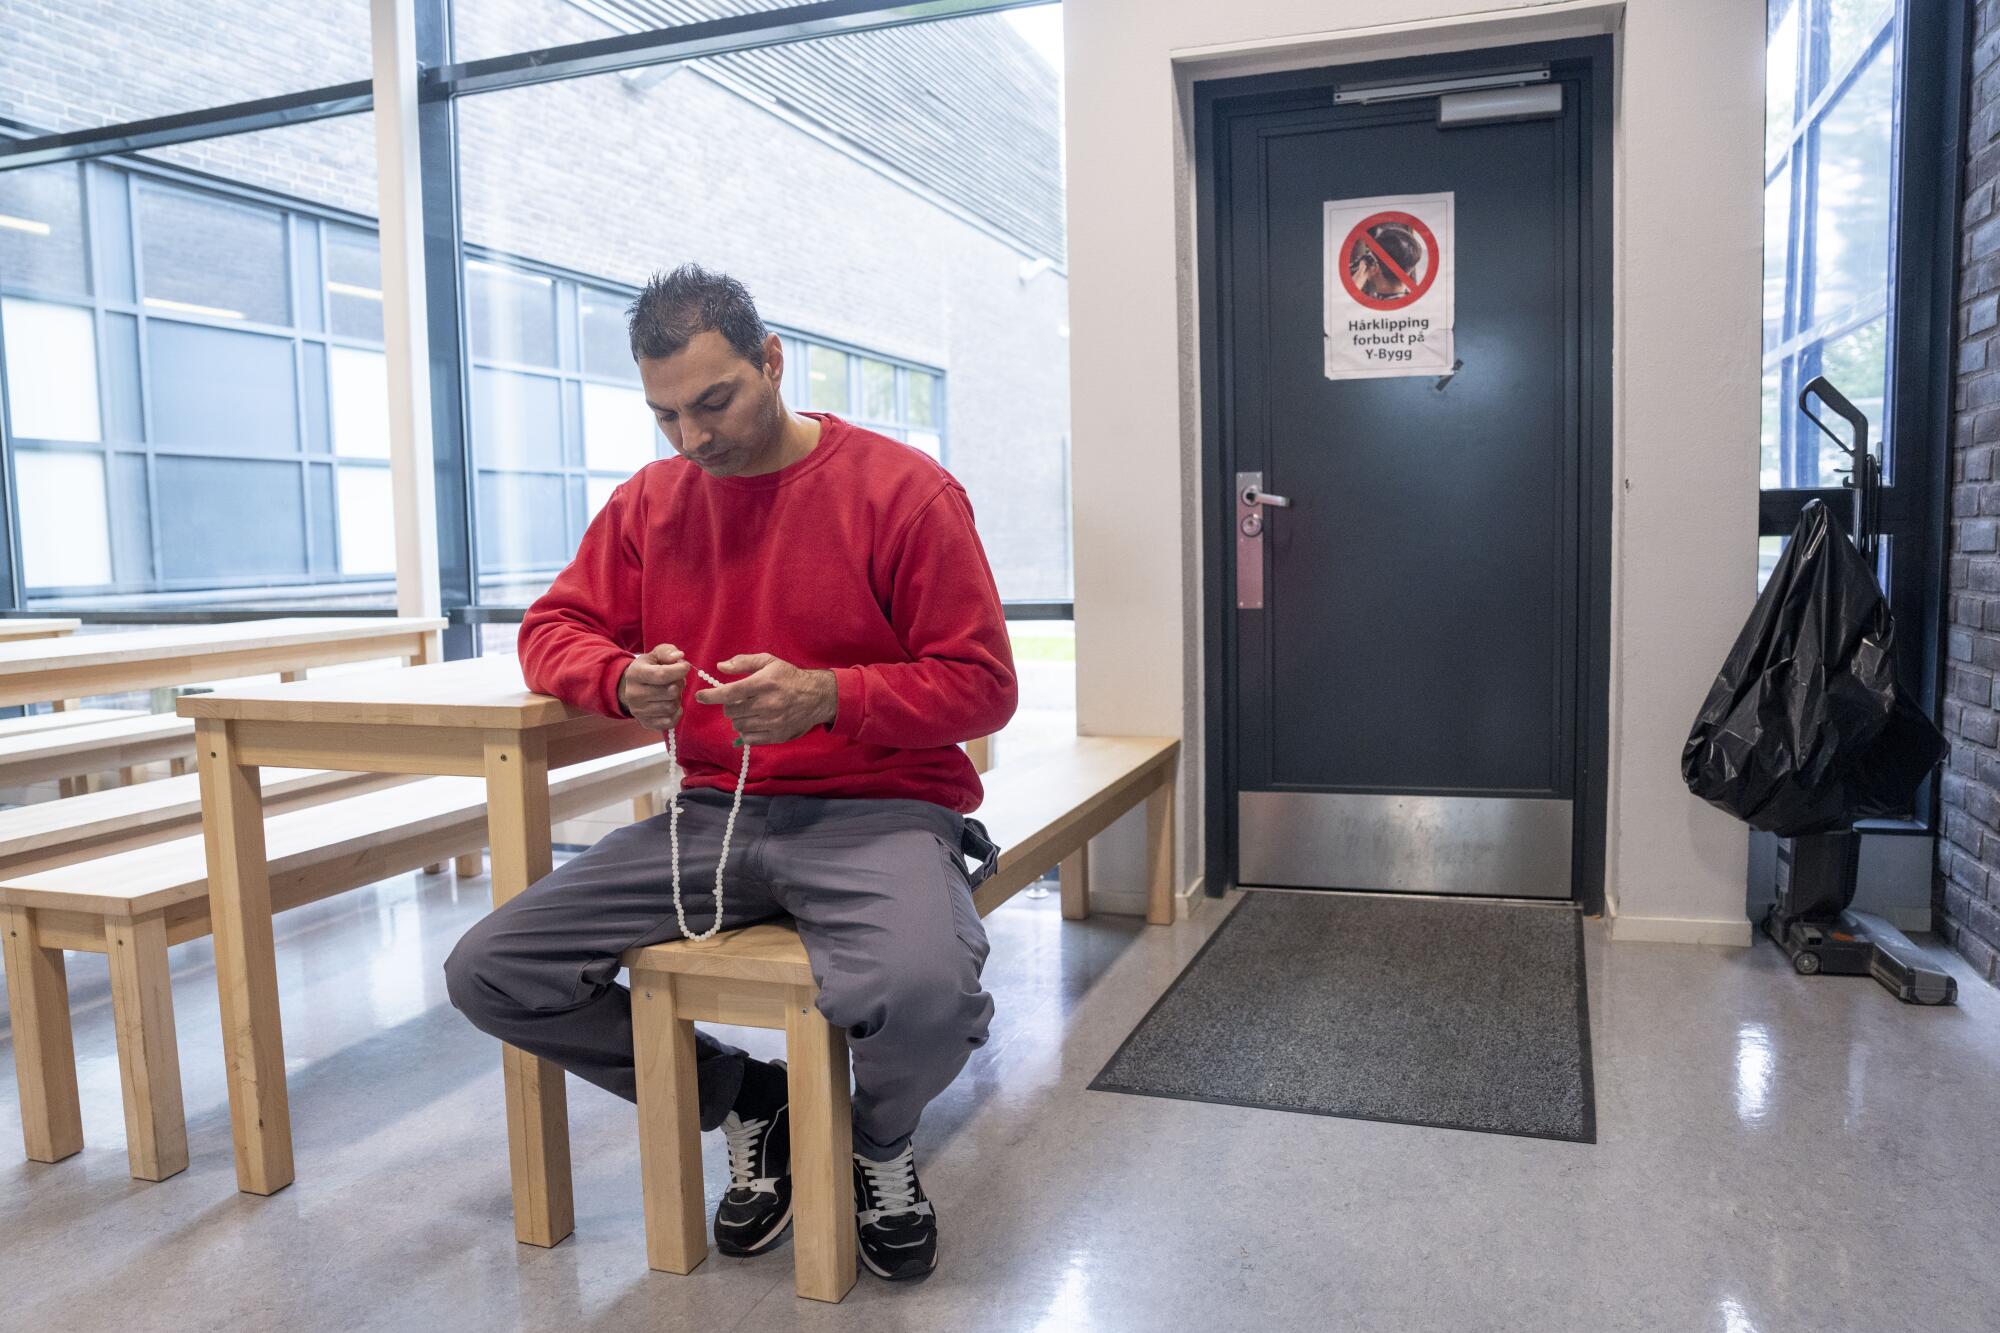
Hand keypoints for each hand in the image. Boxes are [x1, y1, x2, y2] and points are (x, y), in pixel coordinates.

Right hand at [618, 644, 690, 731]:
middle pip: (670, 692)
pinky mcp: (646, 723)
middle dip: (679, 684)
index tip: (685, 666)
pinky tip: (674, 704)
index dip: (679, 670)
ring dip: (678, 698)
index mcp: (635, 674)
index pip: (662, 674)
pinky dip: (676, 713)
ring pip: (671, 706)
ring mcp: (638, 711)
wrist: (632, 687)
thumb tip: (679, 657)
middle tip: (677, 680)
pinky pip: (669, 722)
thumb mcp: (655, 655)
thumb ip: (667, 651)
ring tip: (673, 692)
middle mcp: (634, 694)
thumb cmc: (648, 668)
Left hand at [694, 652, 836, 745]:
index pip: (730, 693)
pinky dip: (746, 731)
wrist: (817, 697)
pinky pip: (749, 738)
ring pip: (738, 725)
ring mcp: (772, 722)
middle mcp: (767, 704)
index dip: (711, 696)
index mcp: (763, 683)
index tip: (700, 697)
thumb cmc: (790, 677)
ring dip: (738, 719)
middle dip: (730, 705)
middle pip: (732, 711)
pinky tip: (754, 722)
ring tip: (749, 711)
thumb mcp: (769, 662)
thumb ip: (743, 662)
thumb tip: (720, 667)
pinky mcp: (776, 736)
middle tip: (739, 701)